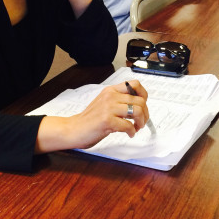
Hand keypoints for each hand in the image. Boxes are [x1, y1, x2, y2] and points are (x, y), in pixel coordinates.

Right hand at [35, 81, 149, 151]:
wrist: (74, 129)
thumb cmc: (90, 119)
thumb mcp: (104, 104)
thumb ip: (118, 101)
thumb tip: (138, 105)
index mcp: (110, 90)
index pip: (135, 84)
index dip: (144, 95)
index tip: (143, 105)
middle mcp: (110, 96)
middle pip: (140, 100)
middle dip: (145, 114)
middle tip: (141, 122)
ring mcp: (108, 108)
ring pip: (137, 111)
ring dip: (141, 122)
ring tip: (136, 128)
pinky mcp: (107, 120)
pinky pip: (128, 125)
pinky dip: (132, 131)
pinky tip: (129, 134)